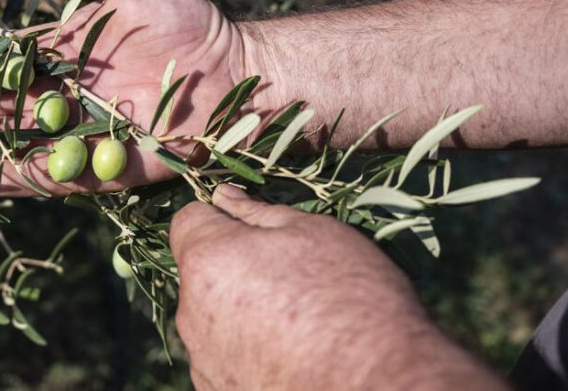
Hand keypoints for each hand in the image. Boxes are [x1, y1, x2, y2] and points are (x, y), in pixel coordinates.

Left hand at [170, 185, 504, 389]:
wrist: (379, 385)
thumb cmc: (351, 298)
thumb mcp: (315, 233)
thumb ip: (258, 212)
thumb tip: (223, 196)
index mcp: (207, 260)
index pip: (188, 219)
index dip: (220, 216)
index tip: (254, 229)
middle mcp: (190, 311)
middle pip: (201, 271)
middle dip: (233, 265)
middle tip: (289, 277)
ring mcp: (201, 357)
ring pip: (211, 315)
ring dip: (239, 310)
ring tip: (297, 322)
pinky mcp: (215, 389)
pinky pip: (223, 354)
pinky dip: (247, 349)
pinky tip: (290, 354)